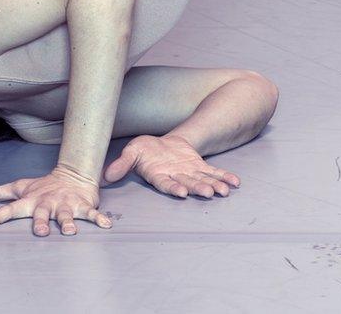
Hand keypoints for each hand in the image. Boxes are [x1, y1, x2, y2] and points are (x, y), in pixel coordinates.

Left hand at [0, 165, 113, 235]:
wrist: (72, 175)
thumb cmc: (42, 186)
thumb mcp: (19, 187)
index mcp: (31, 200)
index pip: (11, 207)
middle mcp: (47, 202)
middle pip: (42, 213)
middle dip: (41, 221)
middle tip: (41, 231)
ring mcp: (65, 204)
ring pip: (66, 214)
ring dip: (68, 222)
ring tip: (69, 231)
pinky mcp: (83, 206)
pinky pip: (92, 213)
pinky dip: (99, 219)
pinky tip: (106, 225)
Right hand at [103, 134, 239, 198]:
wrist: (160, 145)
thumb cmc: (145, 151)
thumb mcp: (132, 152)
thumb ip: (122, 164)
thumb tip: (105, 175)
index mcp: (159, 176)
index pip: (166, 183)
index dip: (173, 188)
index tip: (181, 193)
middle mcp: (176, 177)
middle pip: (188, 184)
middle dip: (199, 188)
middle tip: (208, 194)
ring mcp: (190, 173)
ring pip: (203, 180)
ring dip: (213, 186)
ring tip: (223, 192)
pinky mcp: (199, 166)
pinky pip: (213, 172)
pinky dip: (224, 177)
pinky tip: (235, 182)